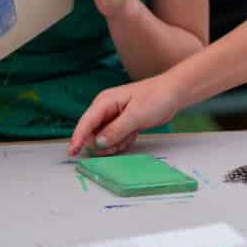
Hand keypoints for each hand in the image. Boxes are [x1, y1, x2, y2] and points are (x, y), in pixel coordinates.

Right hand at [67, 76, 182, 156]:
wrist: (174, 93)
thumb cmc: (155, 98)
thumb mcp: (135, 116)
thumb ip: (115, 130)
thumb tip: (97, 143)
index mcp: (105, 102)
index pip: (86, 122)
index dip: (78, 138)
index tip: (72, 153)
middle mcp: (106, 109)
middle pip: (93, 133)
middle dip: (102, 144)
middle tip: (117, 146)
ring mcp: (114, 117)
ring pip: (104, 138)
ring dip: (114, 144)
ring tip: (129, 138)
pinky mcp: (123, 123)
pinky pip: (115, 138)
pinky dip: (122, 141)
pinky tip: (133, 136)